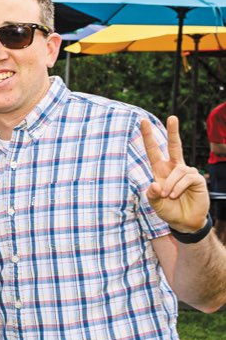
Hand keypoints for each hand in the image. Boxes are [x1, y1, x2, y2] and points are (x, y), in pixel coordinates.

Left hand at [140, 117, 209, 231]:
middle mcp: (174, 168)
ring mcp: (187, 173)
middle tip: (172, 117)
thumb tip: (155, 184)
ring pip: (178, 170)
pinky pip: (187, 178)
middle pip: (174, 146)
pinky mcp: (197, 180)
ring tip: (168, 196)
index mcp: (160, 171)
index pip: (154, 151)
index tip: (142, 122)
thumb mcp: (154, 203)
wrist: (184, 222)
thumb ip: (151, 195)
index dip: (148, 137)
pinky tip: (175, 195)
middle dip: (173, 131)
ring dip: (170, 184)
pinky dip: (178, 187)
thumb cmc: (168, 210)